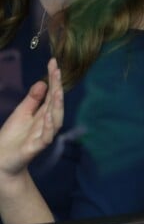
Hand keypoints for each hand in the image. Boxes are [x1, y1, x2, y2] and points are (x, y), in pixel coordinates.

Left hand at [0, 58, 62, 178]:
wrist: (0, 161)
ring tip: (57, 91)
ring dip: (57, 106)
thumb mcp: (21, 113)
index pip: (51, 93)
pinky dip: (48, 126)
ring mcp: (43, 135)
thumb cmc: (11, 138)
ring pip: (55, 120)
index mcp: (43, 114)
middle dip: (57, 87)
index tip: (53, 62)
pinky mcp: (36, 147)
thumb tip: (43, 82)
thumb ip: (33, 99)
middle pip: (55, 104)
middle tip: (57, 71)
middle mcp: (46, 123)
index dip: (53, 78)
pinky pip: (46, 137)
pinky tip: (48, 115)